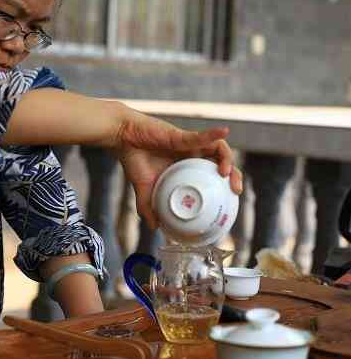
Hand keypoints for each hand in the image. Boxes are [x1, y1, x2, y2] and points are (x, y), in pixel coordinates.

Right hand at [113, 111, 242, 229]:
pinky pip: (202, 135)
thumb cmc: (134, 159)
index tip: (229, 201)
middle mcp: (192, 156)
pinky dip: (214, 134)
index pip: (212, 176)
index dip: (224, 187)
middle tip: (235, 191)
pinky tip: (223, 130)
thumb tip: (154, 227)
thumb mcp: (143, 188)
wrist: (122, 139)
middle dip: (233, 176)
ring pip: (218, 149)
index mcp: (187, 168)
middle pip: (221, 163)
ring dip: (227, 159)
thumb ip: (148, 207)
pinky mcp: (182, 136)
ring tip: (227, 174)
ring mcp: (189, 145)